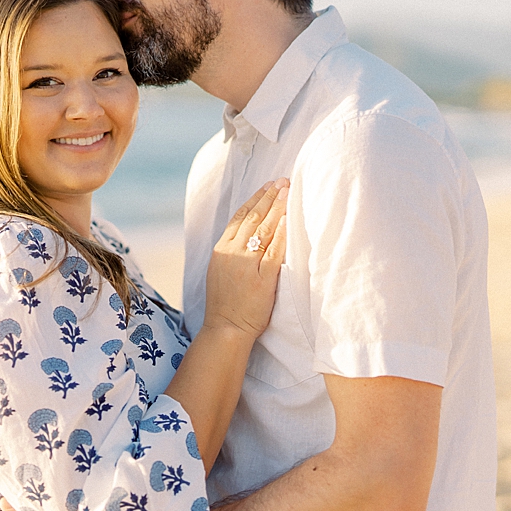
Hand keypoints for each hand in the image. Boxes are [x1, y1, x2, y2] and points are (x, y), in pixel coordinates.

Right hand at [202, 179, 288, 337]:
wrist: (225, 328)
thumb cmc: (226, 304)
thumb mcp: (220, 271)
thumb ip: (232, 252)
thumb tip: (249, 236)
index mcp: (221, 249)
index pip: (239, 217)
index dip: (255, 199)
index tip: (267, 186)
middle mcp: (232, 252)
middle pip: (252, 218)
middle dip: (269, 196)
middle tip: (283, 181)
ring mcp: (246, 264)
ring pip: (263, 229)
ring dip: (277, 208)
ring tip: (288, 191)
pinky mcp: (262, 278)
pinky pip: (274, 250)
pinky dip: (282, 232)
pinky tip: (289, 219)